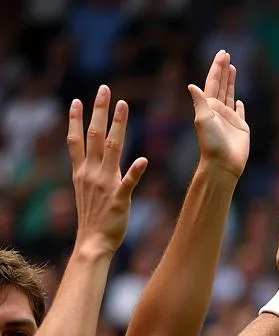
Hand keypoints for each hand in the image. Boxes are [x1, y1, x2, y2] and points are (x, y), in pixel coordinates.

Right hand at [67, 85, 147, 256]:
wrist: (93, 242)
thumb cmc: (94, 218)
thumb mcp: (86, 191)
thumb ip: (90, 173)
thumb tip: (95, 160)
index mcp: (82, 172)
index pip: (76, 139)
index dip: (75, 118)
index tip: (78, 99)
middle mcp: (91, 173)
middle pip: (94, 135)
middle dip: (99, 111)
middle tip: (105, 90)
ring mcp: (105, 185)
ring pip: (112, 150)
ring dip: (118, 127)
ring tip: (124, 107)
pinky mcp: (120, 199)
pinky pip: (129, 182)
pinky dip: (135, 171)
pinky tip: (143, 159)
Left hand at [187, 49, 248, 179]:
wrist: (223, 164)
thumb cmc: (211, 143)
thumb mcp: (203, 120)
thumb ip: (200, 102)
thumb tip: (192, 85)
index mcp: (209, 105)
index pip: (213, 81)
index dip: (217, 67)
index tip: (223, 54)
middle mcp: (219, 110)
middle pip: (221, 85)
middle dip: (224, 70)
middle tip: (227, 54)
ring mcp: (230, 119)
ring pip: (230, 95)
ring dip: (231, 82)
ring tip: (233, 68)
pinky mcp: (241, 128)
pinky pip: (240, 113)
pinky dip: (240, 106)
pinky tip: (240, 101)